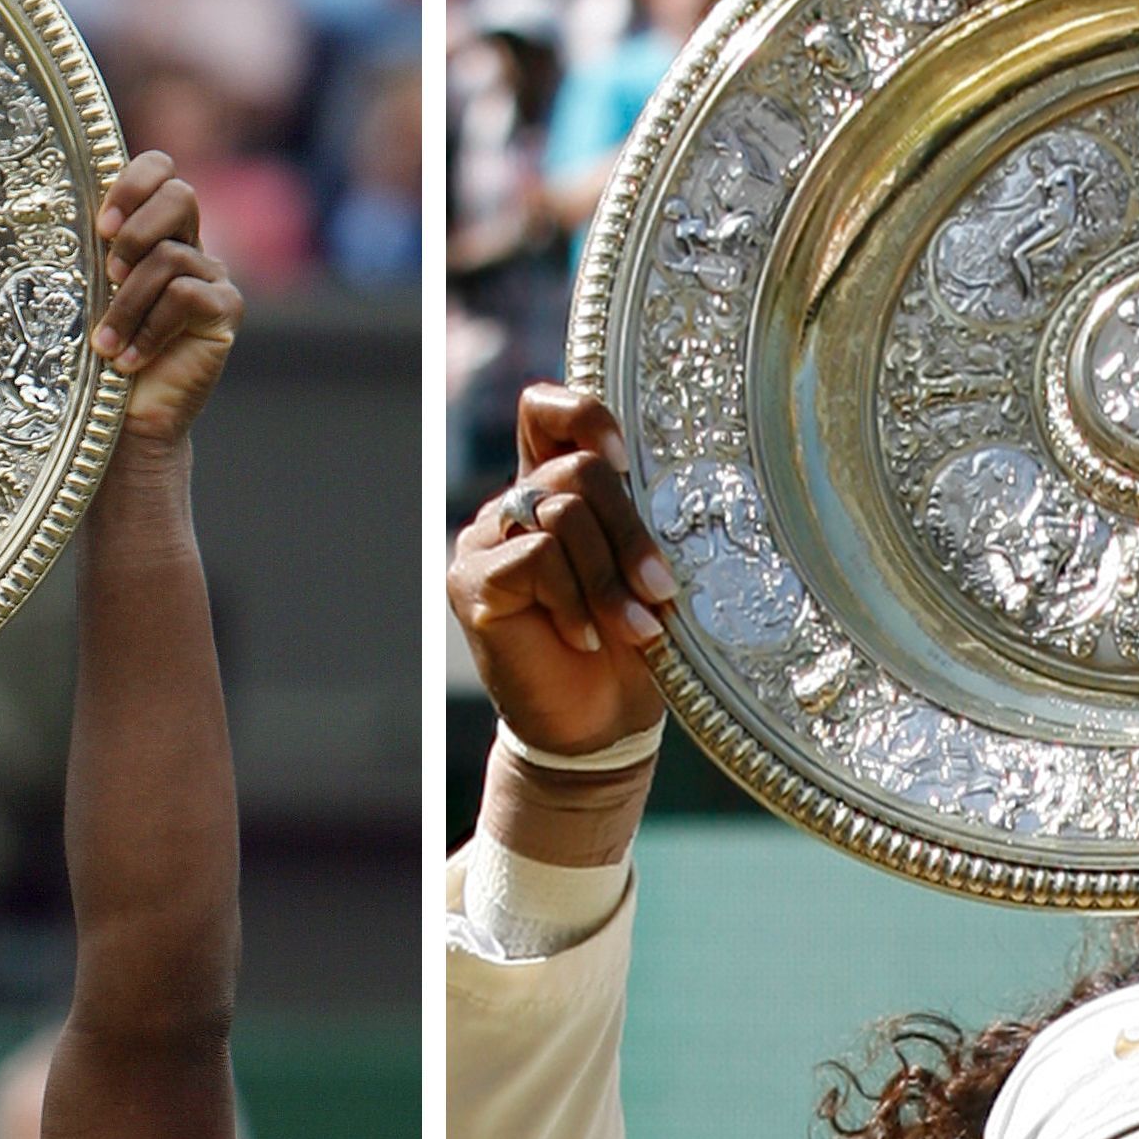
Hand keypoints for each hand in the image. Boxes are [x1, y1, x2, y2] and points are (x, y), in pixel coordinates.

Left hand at [94, 152, 239, 451]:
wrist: (124, 423)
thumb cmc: (97, 357)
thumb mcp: (88, 292)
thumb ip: (93, 248)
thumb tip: (73, 210)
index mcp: (154, 230)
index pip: (160, 170)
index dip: (134, 182)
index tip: (102, 225)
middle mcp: (189, 245)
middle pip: (179, 194)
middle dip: (136, 230)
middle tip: (108, 271)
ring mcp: (211, 278)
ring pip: (170, 256)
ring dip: (127, 302)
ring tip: (106, 344)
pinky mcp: (225, 312)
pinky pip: (186, 296)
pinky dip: (151, 329)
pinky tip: (132, 361)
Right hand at [449, 382, 672, 763]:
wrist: (596, 728)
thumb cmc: (629, 647)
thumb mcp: (641, 571)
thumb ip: (635, 518)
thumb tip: (665, 478)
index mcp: (553, 489)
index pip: (546, 410)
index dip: (585, 414)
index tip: (625, 460)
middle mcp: (513, 507)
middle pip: (576, 469)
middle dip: (630, 532)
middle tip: (661, 591)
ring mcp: (485, 541)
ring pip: (562, 513)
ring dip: (610, 576)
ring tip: (635, 628)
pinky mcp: (472, 582)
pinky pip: (537, 556)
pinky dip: (574, 600)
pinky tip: (583, 638)